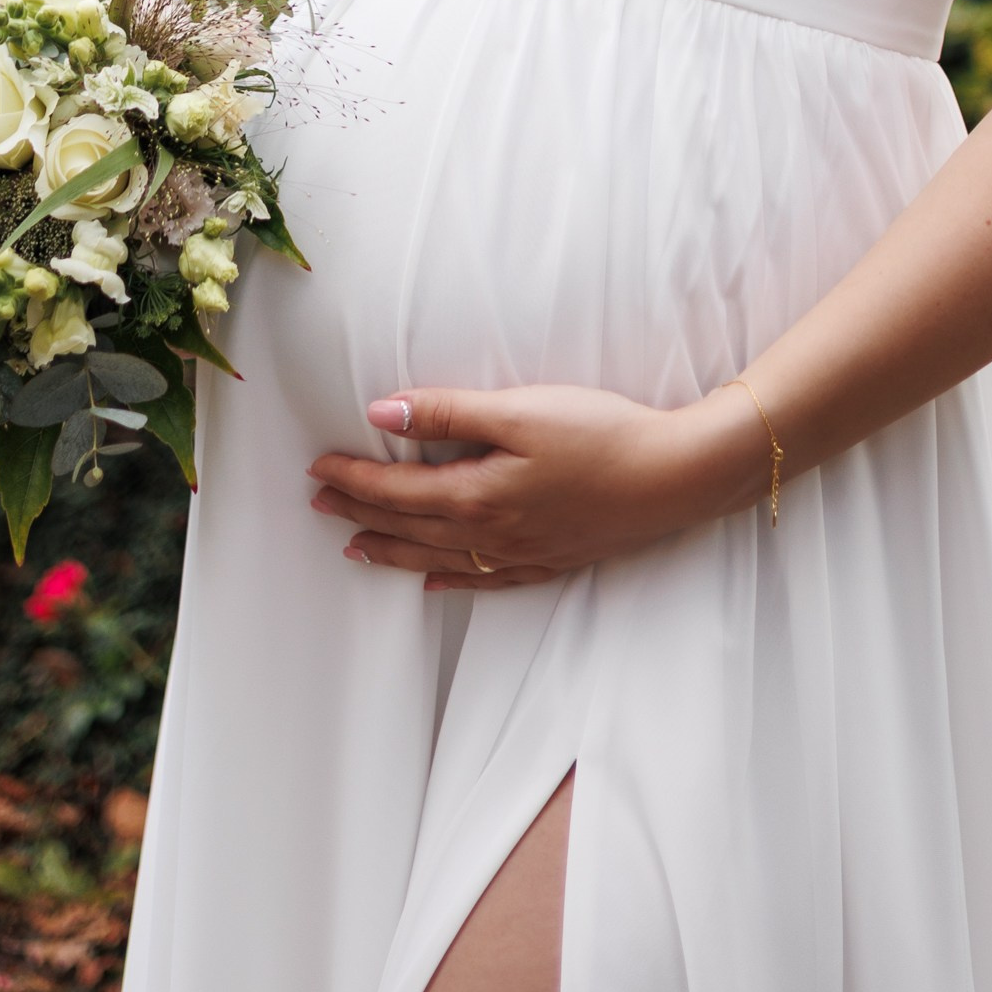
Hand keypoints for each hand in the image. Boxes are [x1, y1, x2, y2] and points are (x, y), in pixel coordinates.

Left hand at [307, 381, 769, 590]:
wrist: (674, 477)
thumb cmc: (600, 434)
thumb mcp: (519, 410)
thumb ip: (449, 413)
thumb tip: (382, 413)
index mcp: (477, 494)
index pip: (396, 489)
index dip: (353, 479)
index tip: (317, 470)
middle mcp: (491, 533)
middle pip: (409, 526)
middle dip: (360, 514)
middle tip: (318, 506)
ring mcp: (522, 553)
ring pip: (439, 557)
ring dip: (393, 551)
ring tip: (355, 548)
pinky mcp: (551, 560)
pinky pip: (486, 579)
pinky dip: (452, 579)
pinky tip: (435, 581)